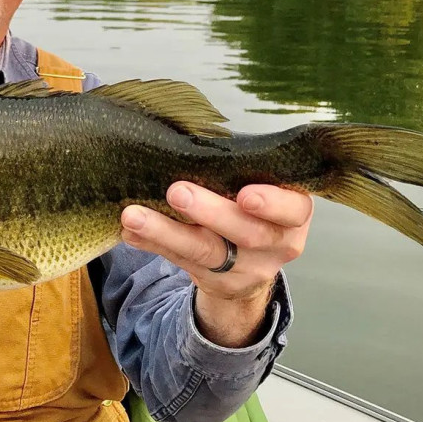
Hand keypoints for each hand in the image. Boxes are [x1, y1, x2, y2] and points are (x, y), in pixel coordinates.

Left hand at [121, 182, 312, 345]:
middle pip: (246, 232)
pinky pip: (180, 261)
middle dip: (209, 212)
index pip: (293, 210)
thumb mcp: (262, 189)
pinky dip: (152, 244)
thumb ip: (239, 172)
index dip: (272, 204)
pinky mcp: (215, 281)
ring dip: (165, 231)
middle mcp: (276, 245)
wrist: (249, 265)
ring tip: (134, 216)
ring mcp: (246, 269)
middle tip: (176, 191)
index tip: (245, 195)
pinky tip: (130, 232)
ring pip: (205, 251)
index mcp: (293, 214)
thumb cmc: (253, 209)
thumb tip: (186, 140)